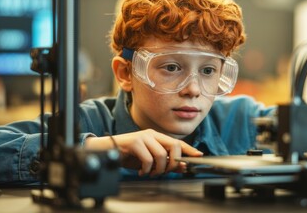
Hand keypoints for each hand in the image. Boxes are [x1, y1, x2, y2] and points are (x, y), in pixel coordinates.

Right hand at [84, 130, 202, 175]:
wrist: (108, 151)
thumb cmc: (128, 155)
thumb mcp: (149, 160)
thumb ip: (164, 162)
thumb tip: (181, 167)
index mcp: (157, 137)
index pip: (177, 142)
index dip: (189, 149)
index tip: (198, 155)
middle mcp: (152, 134)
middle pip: (173, 146)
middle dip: (172, 163)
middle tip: (164, 172)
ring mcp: (143, 137)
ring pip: (161, 154)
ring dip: (158, 169)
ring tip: (150, 173)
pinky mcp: (134, 142)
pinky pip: (148, 159)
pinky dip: (147, 169)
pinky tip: (141, 171)